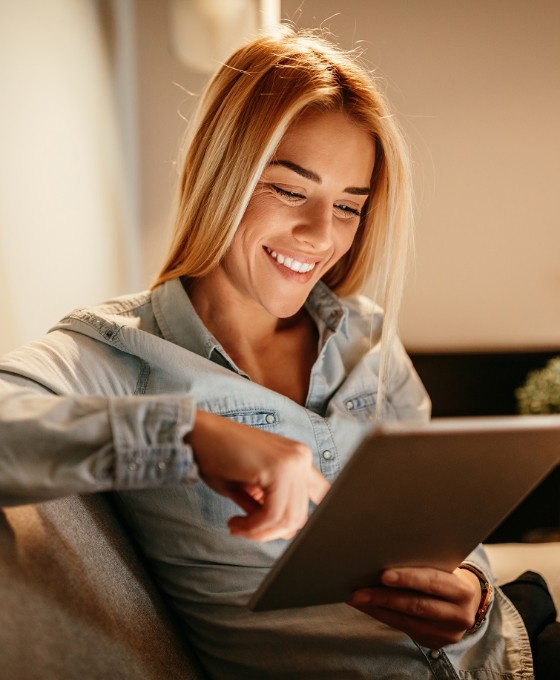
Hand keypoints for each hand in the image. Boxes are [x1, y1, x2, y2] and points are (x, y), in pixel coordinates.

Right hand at [185, 410, 329, 541]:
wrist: (198, 433)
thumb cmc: (218, 456)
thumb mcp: (252, 487)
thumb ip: (273, 505)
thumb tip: (285, 532)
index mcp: (298, 458)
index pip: (322, 496)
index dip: (301, 519)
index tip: (277, 533)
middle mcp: (301, 457)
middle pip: (300, 516)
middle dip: (269, 533)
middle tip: (242, 530)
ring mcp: (293, 460)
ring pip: (288, 519)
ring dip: (259, 532)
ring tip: (237, 526)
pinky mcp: (278, 467)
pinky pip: (272, 514)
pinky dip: (253, 527)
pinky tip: (235, 522)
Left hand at [349, 566, 480, 647]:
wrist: (468, 604)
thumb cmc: (448, 576)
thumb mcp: (445, 568)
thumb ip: (426, 564)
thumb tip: (386, 553)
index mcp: (462, 589)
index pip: (433, 581)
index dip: (408, 578)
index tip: (384, 575)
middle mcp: (459, 614)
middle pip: (417, 605)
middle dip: (385, 597)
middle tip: (359, 591)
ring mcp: (447, 632)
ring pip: (407, 620)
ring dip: (378, 609)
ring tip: (357, 599)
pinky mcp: (434, 642)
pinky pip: (403, 628)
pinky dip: (382, 616)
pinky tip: (368, 607)